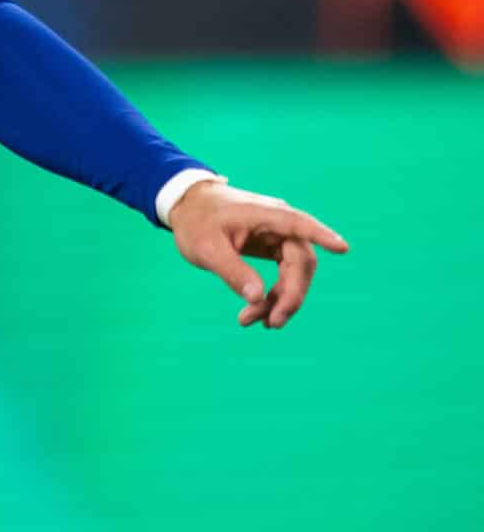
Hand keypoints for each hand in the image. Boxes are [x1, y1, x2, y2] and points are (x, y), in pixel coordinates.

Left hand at [167, 180, 347, 329]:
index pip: (299, 224)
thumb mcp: (206, 248)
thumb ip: (233, 271)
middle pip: (301, 262)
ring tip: (263, 324)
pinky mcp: (274, 249)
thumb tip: (258, 298)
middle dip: (291, 295)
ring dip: (283, 301)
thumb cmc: (196, 222)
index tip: (342, 248)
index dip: (322, 236)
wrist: (188, 208)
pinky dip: (276, 296)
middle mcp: (279, 224)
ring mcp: (280, 237)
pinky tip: (263, 315)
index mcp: (265, 214)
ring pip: (295, 273)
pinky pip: (285, 275)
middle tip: (273, 323)